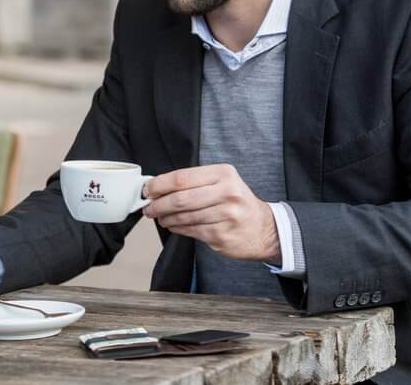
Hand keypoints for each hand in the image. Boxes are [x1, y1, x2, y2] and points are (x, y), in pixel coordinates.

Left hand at [142, 164, 279, 263]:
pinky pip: (190, 231)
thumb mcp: (221, 182)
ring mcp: (226, 215)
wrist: (263, 228)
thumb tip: (157, 187)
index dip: (159, 184)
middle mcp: (227, 193)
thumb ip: (193, 182)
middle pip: (180, 199)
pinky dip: (176, 228)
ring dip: (165, 218)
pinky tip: (173, 225)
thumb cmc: (236, 202)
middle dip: (158, 204)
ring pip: (183, 217)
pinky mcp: (222, 235)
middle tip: (148, 207)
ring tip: (160, 217)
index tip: (147, 190)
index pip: (182, 177)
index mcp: (223, 174)